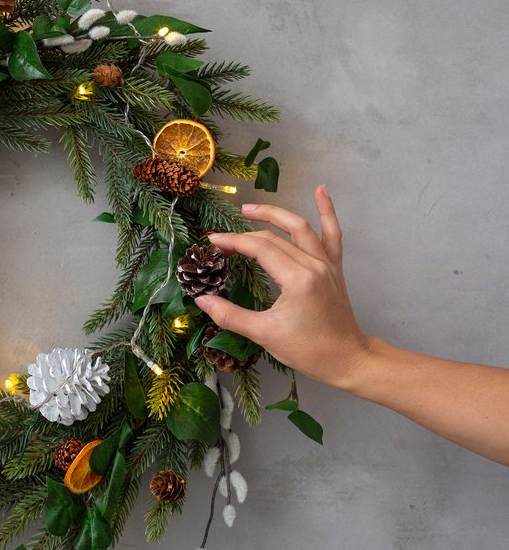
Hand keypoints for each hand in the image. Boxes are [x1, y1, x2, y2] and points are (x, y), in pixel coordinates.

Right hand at [194, 185, 369, 388]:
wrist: (347, 359)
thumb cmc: (308, 350)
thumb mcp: (264, 334)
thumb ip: (230, 315)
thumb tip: (202, 300)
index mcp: (298, 279)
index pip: (260, 248)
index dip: (233, 242)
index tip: (212, 242)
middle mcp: (314, 265)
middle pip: (275, 237)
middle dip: (245, 233)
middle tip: (221, 235)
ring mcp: (327, 264)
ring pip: (300, 227)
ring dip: (275, 214)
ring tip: (250, 209)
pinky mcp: (334, 268)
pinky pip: (332, 233)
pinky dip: (327, 211)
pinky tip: (320, 190)